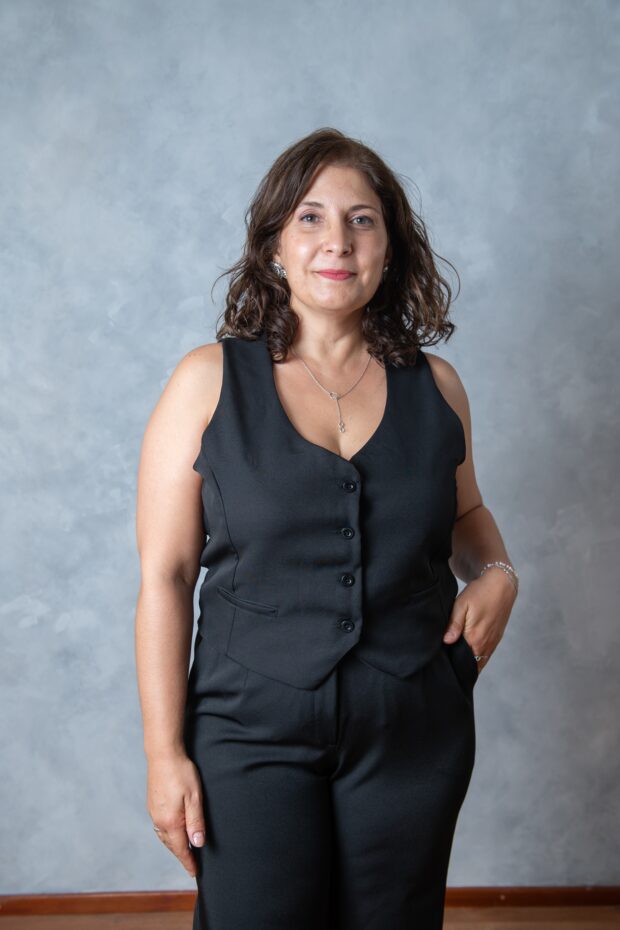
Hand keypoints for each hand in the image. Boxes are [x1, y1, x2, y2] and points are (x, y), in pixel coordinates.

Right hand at [146, 749, 206, 878]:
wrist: (162, 754)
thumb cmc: (181, 773)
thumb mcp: (194, 797)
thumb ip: (196, 822)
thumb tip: (197, 844)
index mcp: (170, 821)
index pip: (181, 849)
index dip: (188, 861)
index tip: (194, 872)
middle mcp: (159, 820)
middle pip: (171, 845)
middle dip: (181, 855)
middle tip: (191, 864)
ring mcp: (153, 812)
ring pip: (164, 836)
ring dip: (174, 845)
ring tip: (184, 850)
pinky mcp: (152, 804)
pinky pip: (160, 826)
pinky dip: (168, 834)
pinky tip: (173, 830)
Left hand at [442, 567, 516, 672]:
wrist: (501, 585)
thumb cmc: (479, 593)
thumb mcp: (462, 605)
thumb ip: (454, 624)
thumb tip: (446, 641)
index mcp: (475, 637)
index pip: (462, 660)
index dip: (453, 663)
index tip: (444, 664)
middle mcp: (486, 643)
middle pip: (472, 664)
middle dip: (461, 666)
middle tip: (449, 665)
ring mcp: (493, 642)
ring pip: (481, 661)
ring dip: (471, 663)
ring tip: (457, 662)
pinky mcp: (497, 638)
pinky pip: (487, 654)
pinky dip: (478, 657)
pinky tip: (469, 654)